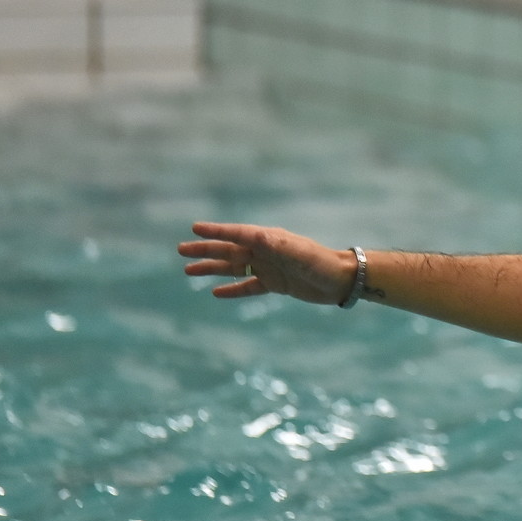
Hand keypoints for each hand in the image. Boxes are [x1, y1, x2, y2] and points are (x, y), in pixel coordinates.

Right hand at [179, 222, 353, 302]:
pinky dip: (232, 289)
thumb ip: (275, 244)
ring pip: (233, 268)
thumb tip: (253, 235)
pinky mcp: (275, 284)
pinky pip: (248, 286)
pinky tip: (215, 292)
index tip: (194, 228)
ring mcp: (268, 268)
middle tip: (181, 250)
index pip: (236, 233)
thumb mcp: (297, 252)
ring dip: (212, 269)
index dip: (216, 231)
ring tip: (188, 270)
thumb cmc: (320, 262)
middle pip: (228, 250)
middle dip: (205, 250)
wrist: (340, 280)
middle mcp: (265, 252)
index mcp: (268, 240)